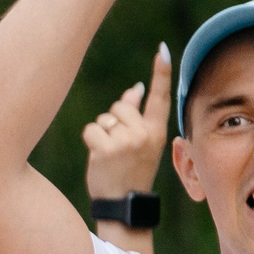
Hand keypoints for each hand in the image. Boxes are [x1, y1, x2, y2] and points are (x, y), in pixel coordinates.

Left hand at [84, 42, 171, 198]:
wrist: (124, 203)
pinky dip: (90, 142)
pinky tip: (100, 157)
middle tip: (119, 147)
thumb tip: (134, 89)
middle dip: (113, 121)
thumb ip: (136, 115)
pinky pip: (91, 130)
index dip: (161, 72)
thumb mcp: (141, 143)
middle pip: (120, 106)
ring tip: (111, 155)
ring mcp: (127, 141)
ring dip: (101, 134)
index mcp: (157, 131)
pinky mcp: (107, 149)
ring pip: (104, 119)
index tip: (162, 49)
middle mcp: (146, 134)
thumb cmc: (129, 170)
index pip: (160, 97)